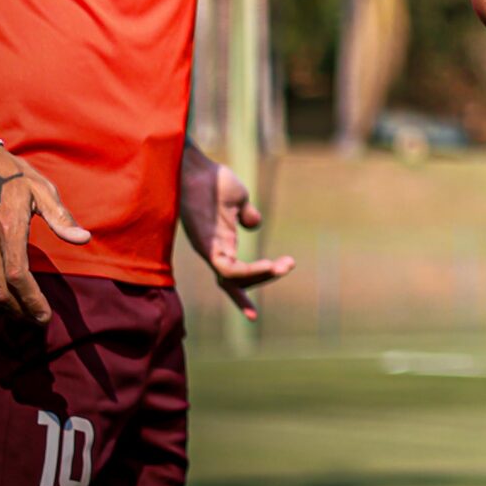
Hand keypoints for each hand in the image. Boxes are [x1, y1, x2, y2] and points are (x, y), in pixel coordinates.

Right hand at [0, 95, 89, 325]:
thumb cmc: (7, 173)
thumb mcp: (39, 188)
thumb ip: (60, 217)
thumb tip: (83, 239)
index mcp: (8, 229)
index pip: (18, 278)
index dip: (31, 302)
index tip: (44, 316)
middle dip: (18, 310)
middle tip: (35, 318)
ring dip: (0, 304)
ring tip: (20, 309)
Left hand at [181, 146, 293, 320]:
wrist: (196, 168)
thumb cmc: (213, 180)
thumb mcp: (238, 198)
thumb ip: (246, 214)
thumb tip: (254, 224)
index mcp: (220, 243)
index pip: (231, 275)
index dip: (241, 296)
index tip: (253, 318)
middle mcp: (212, 251)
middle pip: (236, 280)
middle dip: (264, 278)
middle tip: (289, 264)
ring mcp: (208, 249)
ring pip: (233, 278)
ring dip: (259, 276)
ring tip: (282, 266)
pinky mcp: (206, 245)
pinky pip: (227, 269)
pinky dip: (248, 272)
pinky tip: (268, 265)